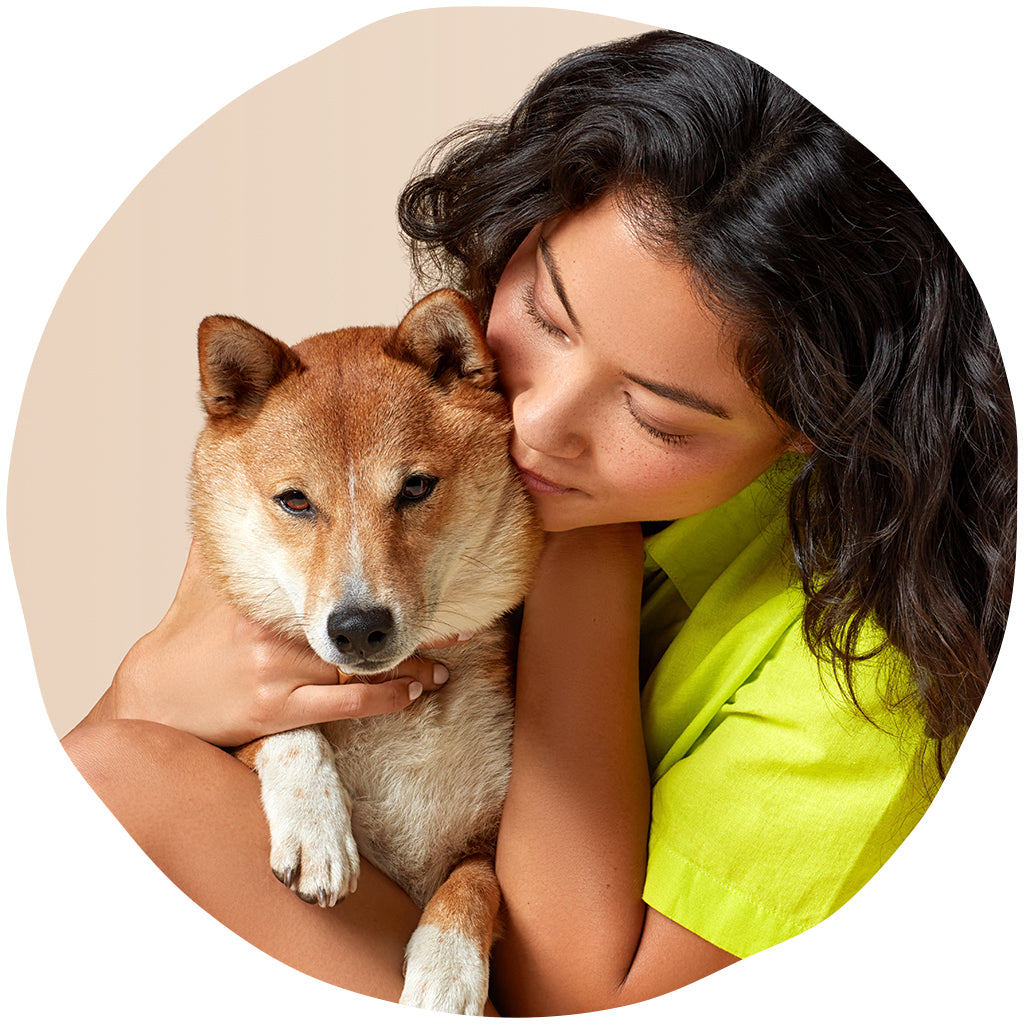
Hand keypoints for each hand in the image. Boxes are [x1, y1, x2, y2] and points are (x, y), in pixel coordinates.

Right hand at [100, 542, 450, 747]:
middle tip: (459, 620)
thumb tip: (246, 480)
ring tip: (447, 662)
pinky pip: (345, 705)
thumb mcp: (206, 575)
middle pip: (357, 622)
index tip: (424, 564)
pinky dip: (386, 698)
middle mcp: (274, 629)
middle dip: (410, 622)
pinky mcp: (278, 711)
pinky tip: (415, 692)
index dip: (379, 571)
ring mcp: (278, 672)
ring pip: (359, 664)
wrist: (156, 697)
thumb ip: (234, 533)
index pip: (334, 575)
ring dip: (410, 664)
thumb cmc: (188, 632)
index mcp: (265, 593)